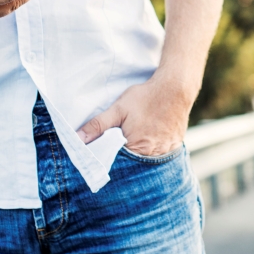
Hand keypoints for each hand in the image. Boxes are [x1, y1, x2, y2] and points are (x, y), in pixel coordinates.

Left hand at [77, 73, 193, 155]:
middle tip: (123, 147)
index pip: (120, 165)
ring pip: (150, 161)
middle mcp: (153, 154)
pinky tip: (151, 140)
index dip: (112, 161)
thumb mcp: (118, 109)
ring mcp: (167, 150)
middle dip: (127, 161)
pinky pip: (163, 154)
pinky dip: (155, 151)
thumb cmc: (146, 97)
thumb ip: (98, 125)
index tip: (107, 157)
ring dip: (142, 156)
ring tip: (137, 143)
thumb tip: (77, 139)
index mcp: (137, 149)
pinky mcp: (176, 144)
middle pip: (136, 165)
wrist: (175, 88)